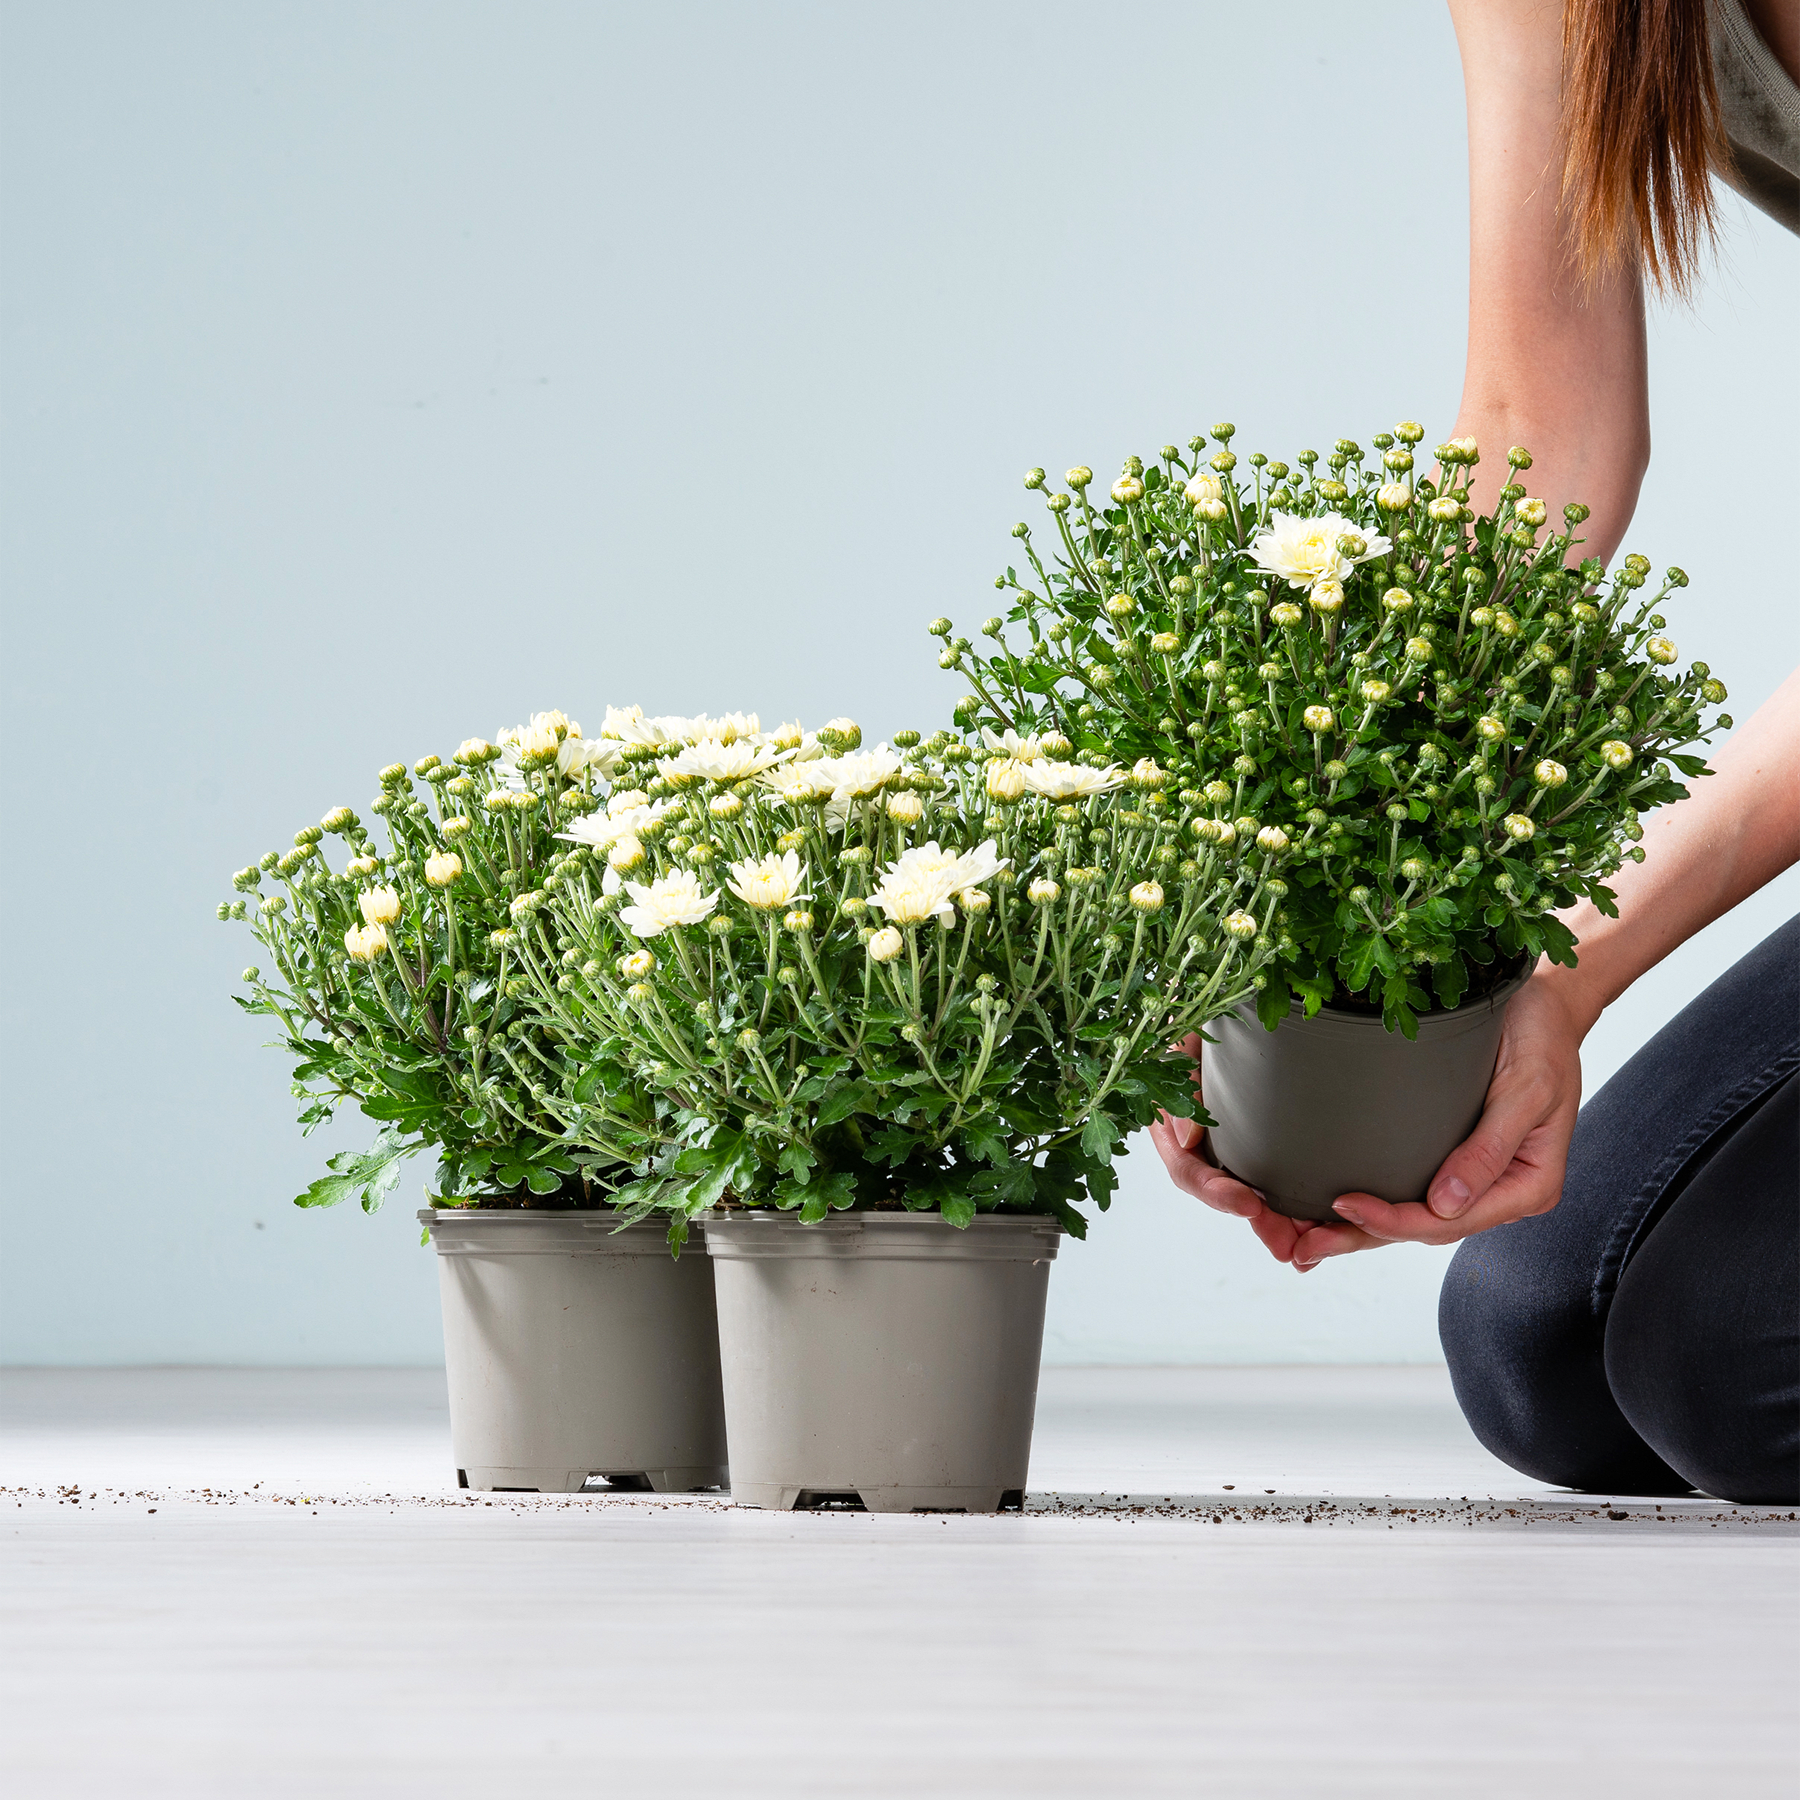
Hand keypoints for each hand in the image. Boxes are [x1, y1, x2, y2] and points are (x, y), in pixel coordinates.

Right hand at [1147, 1035, 1324, 1266]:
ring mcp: (1231, 1145)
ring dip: (1280, 1224)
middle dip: (1257, 1222)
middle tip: (1287, 1247)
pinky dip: (1296, 1203)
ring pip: (1253, 1194)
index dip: (1214, 1191)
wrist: (1233, 1007)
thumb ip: (1180, 1078)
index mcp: (1173, 1124)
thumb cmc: (1202, 1016)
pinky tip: (1321, 1220)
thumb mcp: (1185, 1038)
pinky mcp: (1263, 1142)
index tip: (1247, 1203)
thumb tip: (1186, 1137)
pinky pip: (1278, 1178)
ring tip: (1310, 1248)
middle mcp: (1201, 1143)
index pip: (1188, 1170)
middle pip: (1225, 1195)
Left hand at [1288, 968, 1586, 1268]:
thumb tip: (1446, 1204)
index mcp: (1527, 1186)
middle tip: (1302, 1247)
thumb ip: (1489, 1149)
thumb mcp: (1526, 1090)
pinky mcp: (1454, 1156)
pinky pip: (1412, 1187)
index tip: (1345, 1205)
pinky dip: (1376, 1200)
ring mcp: (1476, 1177)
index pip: (1450, 1221)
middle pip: (1424, 1228)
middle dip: (1363, 1238)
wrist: (1546, 1006)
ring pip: (1413, 1216)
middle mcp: (1499, 1190)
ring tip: (1304, 1240)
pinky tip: (1333, 1208)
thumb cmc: (1543, 1040)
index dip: (1395, 1220)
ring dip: (1360, 1231)